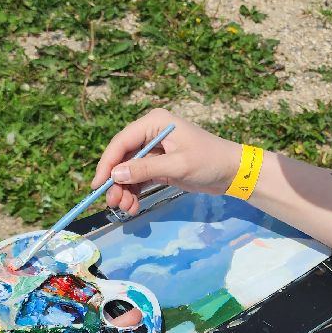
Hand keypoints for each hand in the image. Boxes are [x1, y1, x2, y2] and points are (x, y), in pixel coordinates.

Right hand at [91, 110, 242, 215]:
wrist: (232, 171)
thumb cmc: (209, 161)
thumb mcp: (178, 166)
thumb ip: (146, 169)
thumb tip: (116, 174)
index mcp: (155, 123)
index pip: (122, 142)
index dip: (107, 163)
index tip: (98, 184)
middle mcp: (150, 133)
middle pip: (122, 157)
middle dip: (116, 182)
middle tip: (114, 203)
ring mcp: (154, 149)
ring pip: (128, 170)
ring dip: (124, 190)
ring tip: (127, 209)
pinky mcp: (158, 164)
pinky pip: (139, 178)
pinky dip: (134, 192)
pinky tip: (133, 206)